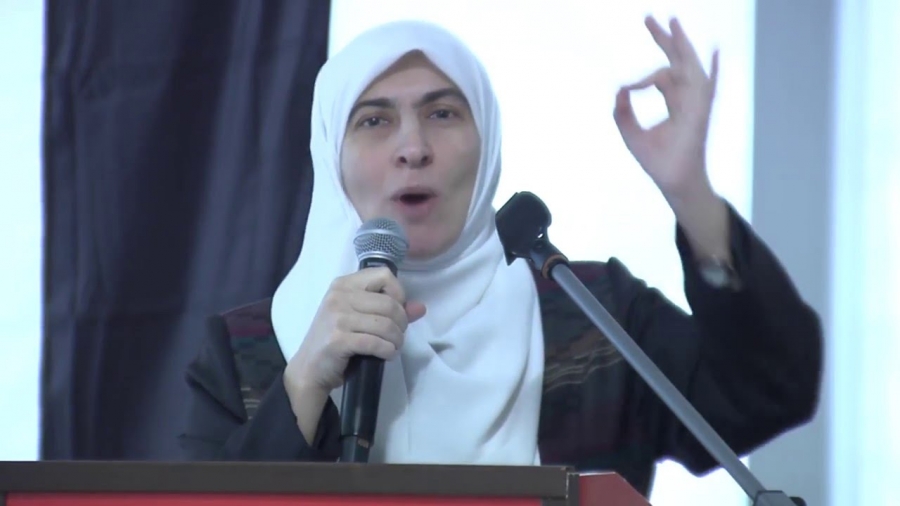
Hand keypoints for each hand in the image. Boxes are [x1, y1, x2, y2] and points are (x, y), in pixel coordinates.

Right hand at [284, 267, 426, 395]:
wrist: (309, 368)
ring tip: (393, 347)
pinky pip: (376, 343)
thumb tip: (421, 308)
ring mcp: (337, 317)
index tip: (396, 312)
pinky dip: (387, 351)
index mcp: (344, 284)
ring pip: (385, 325)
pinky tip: (386, 355)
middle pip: (389, 303)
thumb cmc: (336, 340)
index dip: (398, 293)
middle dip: (401, 323)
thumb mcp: (359, 319)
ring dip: (396, 340)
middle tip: (397, 336)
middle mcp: (339, 296)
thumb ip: (390, 310)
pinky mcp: (338, 340)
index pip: (384, 275)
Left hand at [613, 16, 718, 199]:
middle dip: (665, 39)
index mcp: (675, 101)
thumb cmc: (658, 162)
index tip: (626, 87)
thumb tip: (619, 88)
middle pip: (678, 61)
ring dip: (681, 44)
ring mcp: (696, 103)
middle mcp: (688, 98)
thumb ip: (622, 113)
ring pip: (690, 65)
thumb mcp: (631, 134)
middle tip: (649, 18)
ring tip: (672, 22)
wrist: (673, 181)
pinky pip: (708, 87)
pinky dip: (713, 69)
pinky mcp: (700, 112)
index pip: (661, 75)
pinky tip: (716, 50)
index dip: (640, 79)